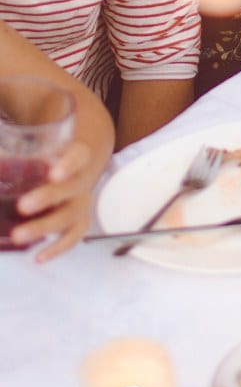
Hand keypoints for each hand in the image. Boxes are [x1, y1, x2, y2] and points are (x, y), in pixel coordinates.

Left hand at [11, 140, 95, 261]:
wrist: (72, 157)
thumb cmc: (50, 141)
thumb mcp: (37, 129)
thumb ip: (14, 130)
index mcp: (75, 153)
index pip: (79, 156)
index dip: (69, 164)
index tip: (52, 173)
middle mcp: (81, 178)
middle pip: (73, 189)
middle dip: (48, 198)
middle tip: (22, 206)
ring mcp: (80, 201)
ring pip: (72, 216)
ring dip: (45, 227)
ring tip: (17, 236)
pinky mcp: (75, 219)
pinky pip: (73, 236)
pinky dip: (57, 248)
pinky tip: (37, 257)